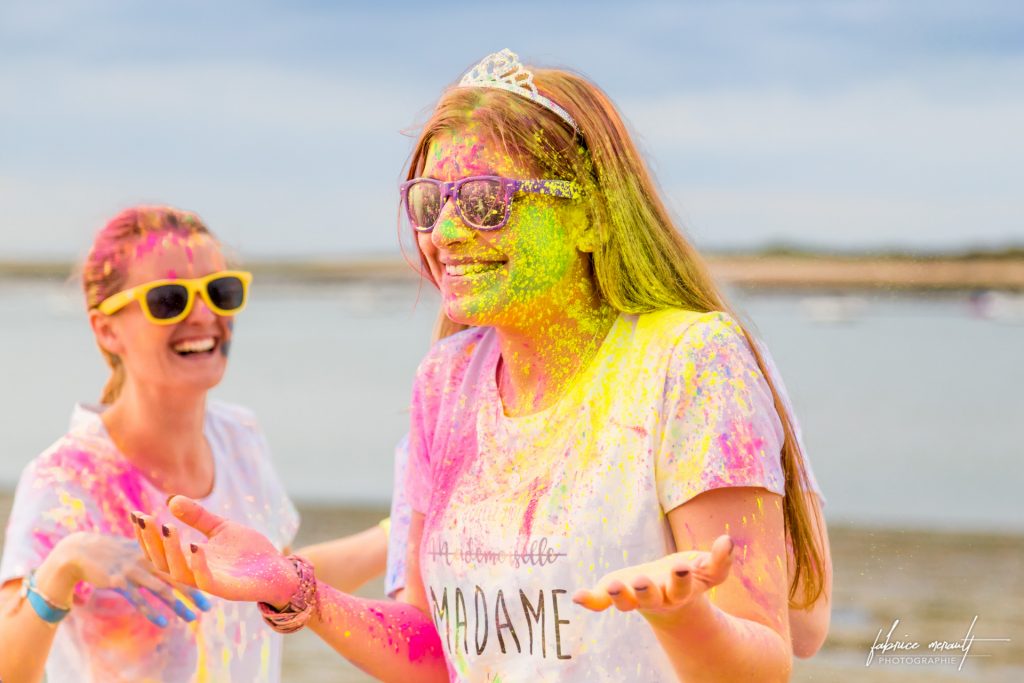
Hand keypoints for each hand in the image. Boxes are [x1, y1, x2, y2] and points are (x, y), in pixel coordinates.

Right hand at [43, 532, 206, 627]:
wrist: (81, 550)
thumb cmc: (113, 552)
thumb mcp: (137, 548)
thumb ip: (156, 554)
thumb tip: (174, 563)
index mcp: (155, 551)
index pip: (181, 563)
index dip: (198, 574)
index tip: (214, 586)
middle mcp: (148, 559)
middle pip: (176, 577)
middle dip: (194, 592)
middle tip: (209, 606)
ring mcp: (134, 569)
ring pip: (161, 589)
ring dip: (178, 604)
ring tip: (192, 618)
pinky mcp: (119, 581)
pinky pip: (138, 599)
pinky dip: (150, 611)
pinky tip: (163, 622)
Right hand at [132, 496, 298, 606]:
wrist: (278, 570)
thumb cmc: (250, 551)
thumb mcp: (221, 528)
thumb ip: (198, 516)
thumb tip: (172, 499)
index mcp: (190, 557)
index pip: (160, 547)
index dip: (146, 533)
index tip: (136, 514)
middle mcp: (193, 571)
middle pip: (161, 560)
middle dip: (151, 540)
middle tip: (144, 519)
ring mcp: (207, 581)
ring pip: (177, 571)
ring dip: (170, 550)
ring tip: (167, 527)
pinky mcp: (222, 589)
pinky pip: (204, 579)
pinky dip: (198, 563)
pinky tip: (195, 546)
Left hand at [572, 534, 734, 621]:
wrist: (668, 598)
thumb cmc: (690, 577)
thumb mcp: (708, 570)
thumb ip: (720, 560)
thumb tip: (728, 541)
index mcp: (680, 591)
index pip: (682, 587)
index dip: (681, 579)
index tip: (682, 567)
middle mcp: (657, 598)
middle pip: (652, 597)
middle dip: (648, 590)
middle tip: (644, 581)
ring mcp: (635, 598)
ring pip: (628, 602)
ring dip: (620, 595)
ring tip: (615, 585)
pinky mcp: (616, 594)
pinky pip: (602, 601)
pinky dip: (591, 600)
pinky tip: (578, 597)